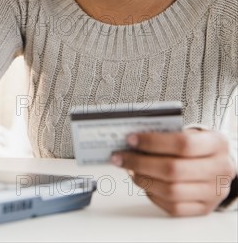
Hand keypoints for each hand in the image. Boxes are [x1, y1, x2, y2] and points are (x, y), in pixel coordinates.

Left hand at [110, 129, 235, 215]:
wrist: (219, 165)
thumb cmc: (198, 144)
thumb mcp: (191, 131)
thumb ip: (166, 132)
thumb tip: (131, 139)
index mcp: (216, 144)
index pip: (183, 143)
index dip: (153, 142)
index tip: (131, 139)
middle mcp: (219, 170)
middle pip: (173, 170)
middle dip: (140, 162)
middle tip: (120, 156)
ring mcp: (213, 193)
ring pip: (171, 191)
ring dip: (143, 179)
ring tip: (128, 168)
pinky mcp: (203, 209)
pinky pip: (173, 207)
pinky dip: (152, 194)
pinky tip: (142, 182)